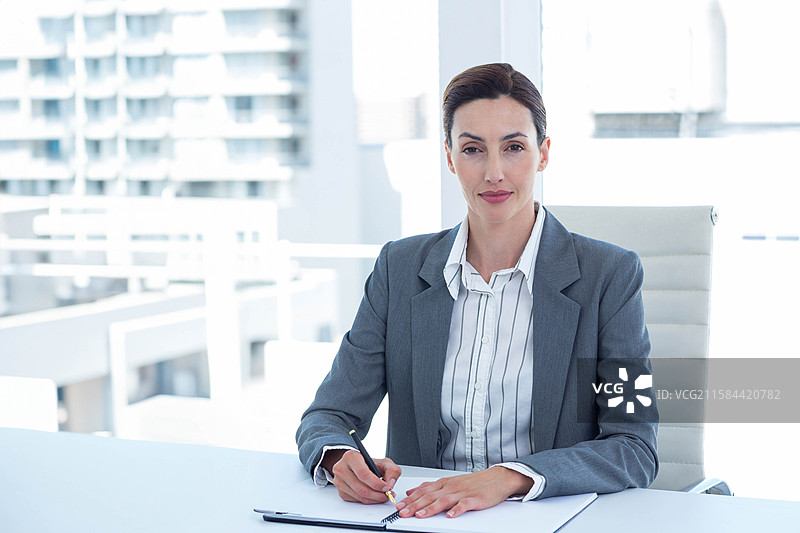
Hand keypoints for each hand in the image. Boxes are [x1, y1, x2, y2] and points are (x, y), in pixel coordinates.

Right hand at [325, 449, 401, 503]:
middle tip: (388, 494)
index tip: (387, 487)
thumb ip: (392, 470)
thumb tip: (390, 483)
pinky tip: (375, 496)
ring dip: (374, 499)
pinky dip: (368, 501)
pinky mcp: (341, 492)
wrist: (357, 466)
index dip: (377, 483)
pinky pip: (357, 500)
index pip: (363, 474)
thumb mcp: (383, 462)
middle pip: (361, 488)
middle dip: (378, 494)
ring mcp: (339, 481)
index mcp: (351, 457)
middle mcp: (341, 468)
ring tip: (383, 496)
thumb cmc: (369, 463)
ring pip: (359, 496)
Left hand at [396, 466, 532, 518]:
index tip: (398, 506)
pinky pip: (464, 505)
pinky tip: (450, 516)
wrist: (496, 478)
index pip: (423, 491)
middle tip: (403, 512)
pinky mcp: (475, 499)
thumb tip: (412, 490)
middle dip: (414, 505)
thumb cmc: (472, 482)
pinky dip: (457, 510)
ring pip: (443, 500)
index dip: (410, 499)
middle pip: (430, 496)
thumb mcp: (449, 481)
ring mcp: (462, 493)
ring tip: (420, 515)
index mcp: (443, 483)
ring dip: (431, 508)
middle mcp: (450, 487)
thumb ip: (430, 486)